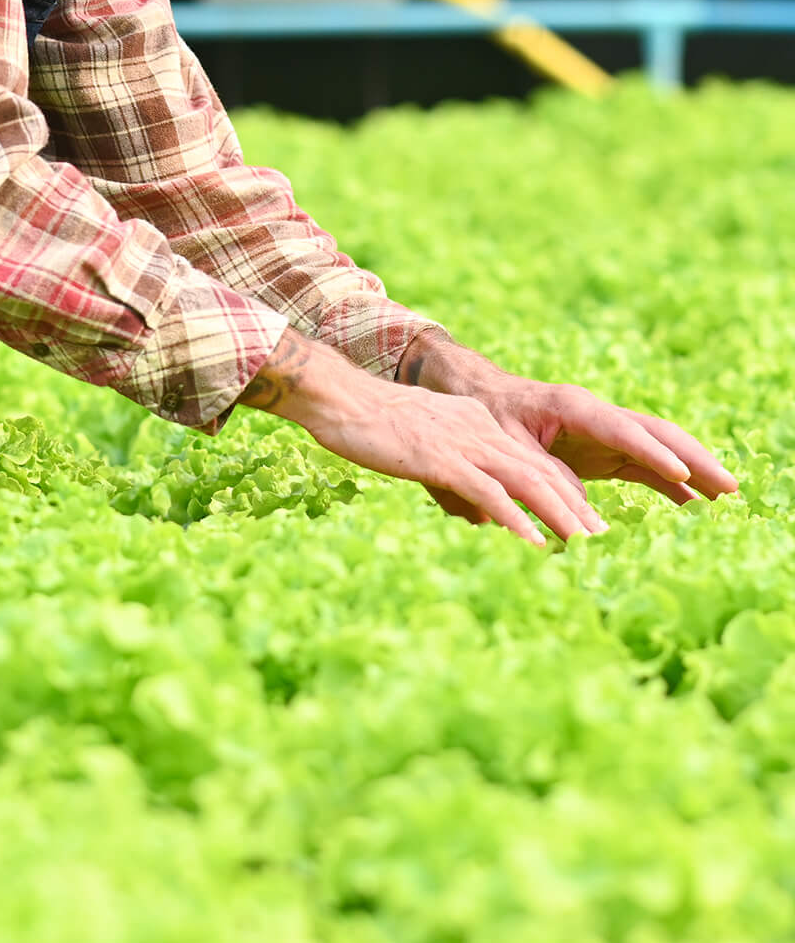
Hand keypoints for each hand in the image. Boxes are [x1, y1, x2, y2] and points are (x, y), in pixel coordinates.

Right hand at [238, 329, 607, 544]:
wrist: (337, 397)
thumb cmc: (368, 424)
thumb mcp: (421, 448)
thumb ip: (455, 475)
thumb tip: (481, 515)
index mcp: (475, 423)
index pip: (529, 461)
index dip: (561, 492)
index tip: (585, 521)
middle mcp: (478, 429)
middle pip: (540, 472)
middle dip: (575, 508)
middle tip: (604, 541)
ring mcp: (461, 443)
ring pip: (526, 482)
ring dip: (560, 516)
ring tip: (586, 545)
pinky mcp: (441, 459)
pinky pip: (488, 493)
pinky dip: (516, 519)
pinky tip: (534, 543)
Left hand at [397, 327, 737, 507]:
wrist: (474, 394)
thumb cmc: (486, 414)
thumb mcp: (505, 443)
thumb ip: (539, 473)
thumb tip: (576, 512)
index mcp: (573, 408)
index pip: (621, 429)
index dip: (652, 452)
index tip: (683, 474)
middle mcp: (597, 416)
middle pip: (655, 435)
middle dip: (693, 458)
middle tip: (730, 486)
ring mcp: (604, 434)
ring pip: (658, 449)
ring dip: (692, 471)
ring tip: (728, 497)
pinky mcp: (603, 451)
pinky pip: (644, 467)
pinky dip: (670, 484)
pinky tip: (696, 505)